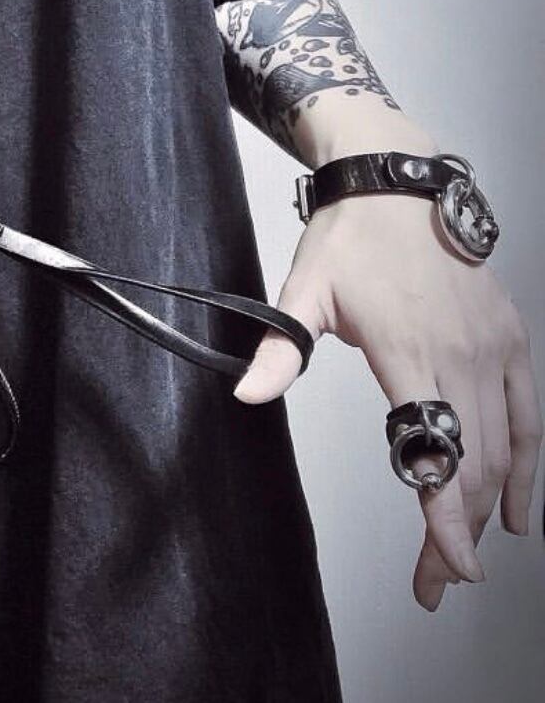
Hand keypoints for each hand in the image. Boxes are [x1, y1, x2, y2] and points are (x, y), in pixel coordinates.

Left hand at [232, 191, 541, 610]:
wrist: (398, 184)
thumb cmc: (351, 237)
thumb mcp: (303, 289)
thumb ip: (280, 348)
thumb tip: (248, 396)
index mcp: (407, 348)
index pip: (434, 450)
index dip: (444, 520)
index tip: (449, 570)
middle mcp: (461, 354)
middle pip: (472, 463)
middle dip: (459, 532)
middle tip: (440, 580)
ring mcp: (494, 348)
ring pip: (504, 448)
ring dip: (489, 508)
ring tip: (468, 556)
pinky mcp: (513, 338)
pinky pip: (531, 415)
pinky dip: (528, 466)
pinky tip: (517, 507)